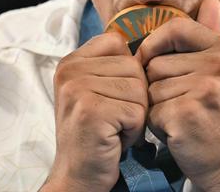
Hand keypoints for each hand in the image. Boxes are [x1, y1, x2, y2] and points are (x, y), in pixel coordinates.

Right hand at [43, 32, 147, 191]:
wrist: (78, 176)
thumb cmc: (97, 132)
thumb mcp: (97, 89)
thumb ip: (113, 64)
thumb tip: (149, 43)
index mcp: (71, 61)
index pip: (117, 42)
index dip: (128, 71)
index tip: (113, 95)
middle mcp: (70, 70)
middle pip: (133, 66)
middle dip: (134, 97)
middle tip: (113, 118)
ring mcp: (78, 89)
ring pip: (139, 89)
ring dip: (135, 114)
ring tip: (113, 128)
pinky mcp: (91, 111)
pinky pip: (137, 111)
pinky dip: (134, 130)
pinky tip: (115, 139)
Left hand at [136, 0, 219, 190]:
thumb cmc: (218, 116)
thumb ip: (210, 35)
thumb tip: (211, 0)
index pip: (176, 27)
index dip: (156, 43)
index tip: (152, 60)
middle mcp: (218, 66)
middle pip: (156, 62)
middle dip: (158, 86)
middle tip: (181, 104)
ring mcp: (204, 89)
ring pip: (150, 87)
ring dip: (156, 106)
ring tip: (180, 117)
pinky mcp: (187, 113)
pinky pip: (150, 110)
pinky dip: (156, 125)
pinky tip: (177, 131)